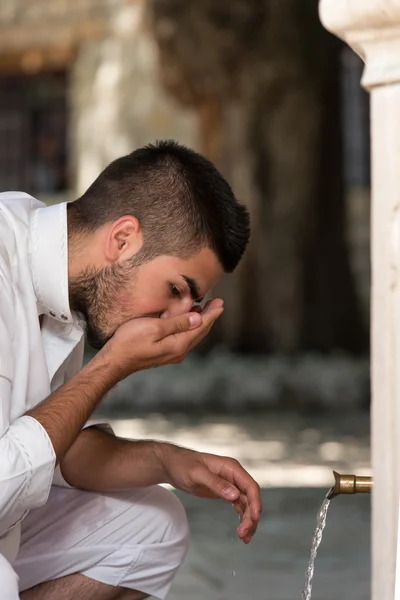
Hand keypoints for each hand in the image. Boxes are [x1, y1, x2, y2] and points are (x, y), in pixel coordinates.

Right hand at [101, 299, 223, 379]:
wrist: (114, 360)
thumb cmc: (130, 341)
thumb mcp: (154, 327)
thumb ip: (177, 323)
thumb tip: (198, 318)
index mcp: (178, 345)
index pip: (201, 327)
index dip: (212, 314)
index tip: (220, 303)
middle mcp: (178, 352)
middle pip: (199, 332)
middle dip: (209, 317)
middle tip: (217, 303)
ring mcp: (171, 354)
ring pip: (192, 335)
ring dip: (199, 321)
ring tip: (205, 308)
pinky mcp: (164, 353)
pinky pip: (183, 338)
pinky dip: (189, 327)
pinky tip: (186, 320)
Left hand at [160, 445, 261, 543]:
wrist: (172, 466)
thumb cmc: (183, 465)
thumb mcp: (197, 474)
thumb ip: (216, 483)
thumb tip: (234, 495)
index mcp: (231, 467)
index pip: (250, 486)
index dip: (255, 502)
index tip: (255, 519)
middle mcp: (233, 476)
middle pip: (250, 498)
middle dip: (251, 517)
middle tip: (244, 534)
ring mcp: (230, 484)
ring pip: (246, 504)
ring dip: (248, 521)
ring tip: (244, 538)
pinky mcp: (225, 493)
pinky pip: (239, 506)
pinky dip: (242, 518)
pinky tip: (241, 531)